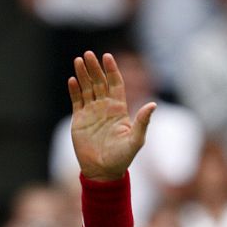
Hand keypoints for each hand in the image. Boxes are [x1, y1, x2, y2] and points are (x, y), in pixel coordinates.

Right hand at [68, 51, 155, 180]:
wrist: (103, 172)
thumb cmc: (122, 158)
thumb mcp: (135, 140)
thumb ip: (142, 121)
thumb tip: (154, 104)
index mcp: (119, 110)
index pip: (115, 84)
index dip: (112, 70)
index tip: (108, 57)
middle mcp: (105, 108)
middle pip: (99, 82)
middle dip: (95, 68)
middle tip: (89, 55)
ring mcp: (92, 112)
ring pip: (87, 88)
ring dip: (83, 74)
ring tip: (79, 60)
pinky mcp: (80, 120)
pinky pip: (76, 100)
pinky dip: (74, 90)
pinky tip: (73, 80)